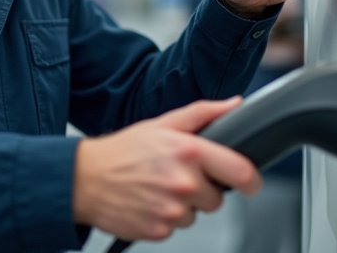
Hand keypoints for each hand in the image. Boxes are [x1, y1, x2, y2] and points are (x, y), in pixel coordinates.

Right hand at [72, 98, 262, 241]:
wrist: (84, 178)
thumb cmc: (123, 151)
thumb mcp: (164, 124)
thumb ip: (204, 113)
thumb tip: (235, 105)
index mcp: (189, 152)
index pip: (241, 172)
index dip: (252, 180)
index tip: (250, 182)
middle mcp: (183, 182)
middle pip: (218, 199)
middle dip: (204, 190)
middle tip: (177, 176)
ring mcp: (171, 209)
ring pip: (196, 215)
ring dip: (183, 205)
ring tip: (158, 188)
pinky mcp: (159, 230)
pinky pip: (176, 228)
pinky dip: (165, 218)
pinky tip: (149, 201)